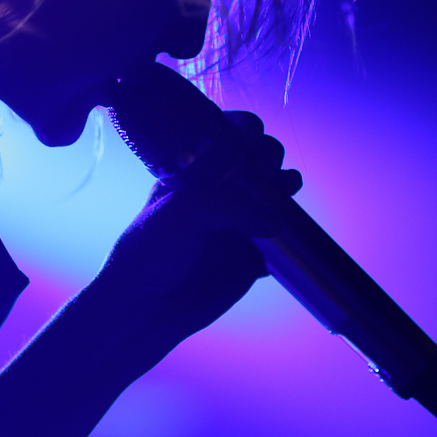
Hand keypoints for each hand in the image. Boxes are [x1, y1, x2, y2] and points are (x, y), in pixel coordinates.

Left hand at [93, 112, 301, 358]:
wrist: (146, 306)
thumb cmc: (150, 250)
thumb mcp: (185, 211)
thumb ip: (231, 206)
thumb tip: (275, 221)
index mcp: (191, 174)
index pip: (224, 139)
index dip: (244, 130)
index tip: (252, 135)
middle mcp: (216, 194)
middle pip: (257, 163)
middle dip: (269, 157)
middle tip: (267, 168)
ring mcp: (235, 225)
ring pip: (274, 198)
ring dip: (285, 188)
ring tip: (284, 189)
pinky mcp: (251, 258)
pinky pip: (281, 242)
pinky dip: (290, 234)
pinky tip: (284, 230)